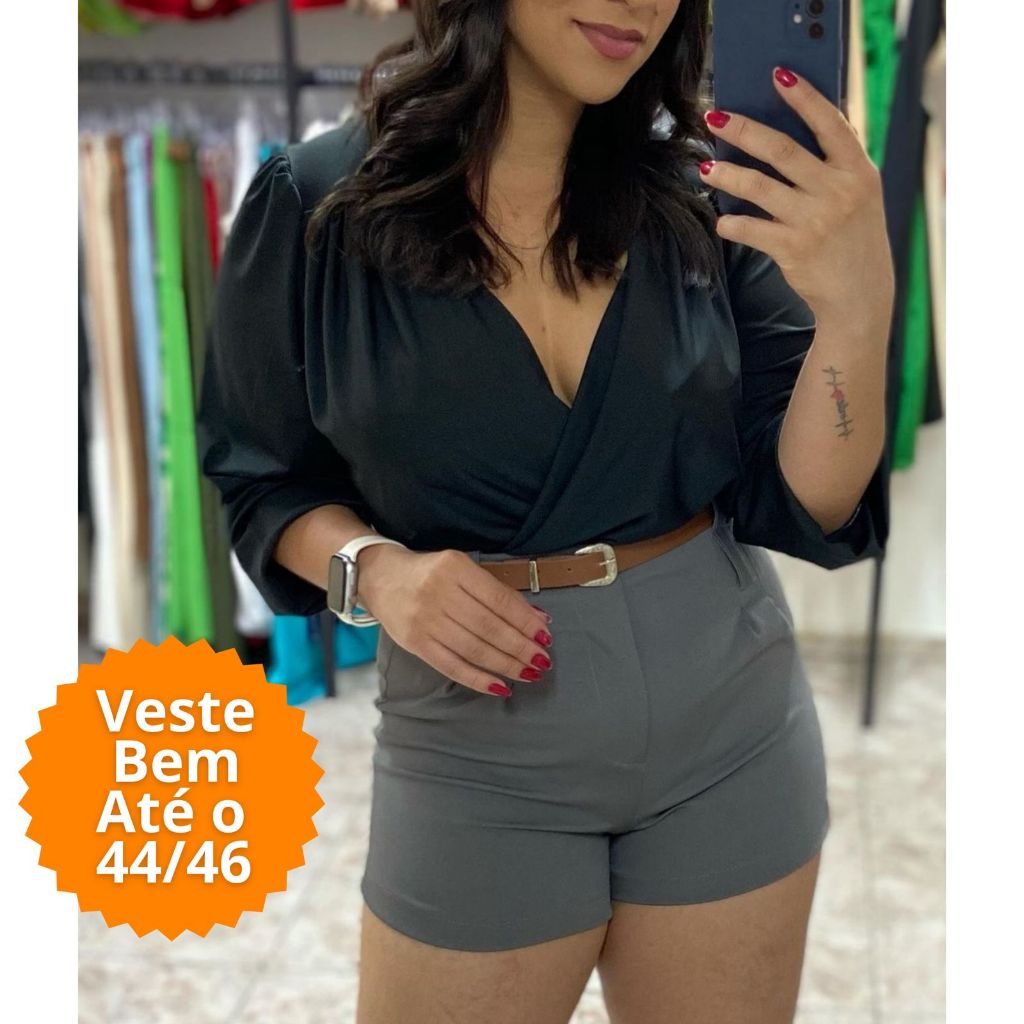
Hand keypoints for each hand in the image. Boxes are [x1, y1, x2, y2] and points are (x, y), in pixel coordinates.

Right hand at [355, 545, 553, 697]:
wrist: (379, 577)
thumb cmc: (430, 572)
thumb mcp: (462, 568)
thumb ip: (496, 591)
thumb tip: (536, 618)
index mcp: (455, 568)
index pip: (499, 599)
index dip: (525, 621)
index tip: (545, 636)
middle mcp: (438, 593)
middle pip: (489, 627)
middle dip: (520, 647)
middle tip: (542, 661)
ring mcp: (424, 620)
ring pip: (473, 649)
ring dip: (505, 665)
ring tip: (528, 673)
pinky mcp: (414, 643)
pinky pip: (451, 665)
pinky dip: (478, 678)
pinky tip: (499, 686)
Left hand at [699, 65, 894, 331]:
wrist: (860, 294)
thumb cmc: (853, 238)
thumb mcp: (860, 195)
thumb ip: (836, 164)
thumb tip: (792, 132)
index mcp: (858, 171)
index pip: (829, 123)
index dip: (803, 97)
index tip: (777, 75)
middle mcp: (837, 191)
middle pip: (781, 150)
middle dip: (743, 130)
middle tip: (714, 117)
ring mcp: (814, 219)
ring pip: (758, 187)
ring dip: (727, 175)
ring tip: (705, 168)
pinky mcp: (793, 248)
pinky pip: (751, 229)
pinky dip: (732, 224)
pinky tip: (721, 221)